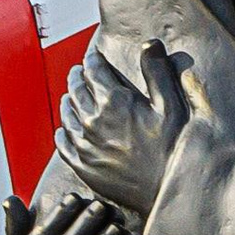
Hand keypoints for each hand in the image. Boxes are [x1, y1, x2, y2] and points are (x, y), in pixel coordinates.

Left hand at [57, 43, 189, 219]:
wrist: (166, 191)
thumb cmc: (173, 148)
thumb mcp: (171, 106)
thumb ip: (157, 73)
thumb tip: (149, 44)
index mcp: (115, 102)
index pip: (94, 71)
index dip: (92, 60)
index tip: (92, 56)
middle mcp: (94, 120)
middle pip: (76, 90)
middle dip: (76, 77)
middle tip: (77, 72)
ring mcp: (85, 145)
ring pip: (67, 115)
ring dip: (67, 101)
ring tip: (69, 95)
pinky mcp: (83, 166)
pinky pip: (63, 145)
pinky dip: (61, 133)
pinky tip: (62, 129)